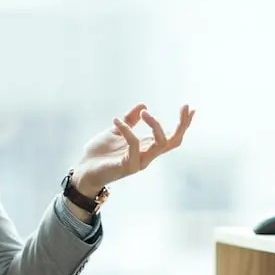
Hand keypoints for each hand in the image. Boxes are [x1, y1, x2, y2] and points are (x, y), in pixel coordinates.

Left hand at [71, 104, 194, 194]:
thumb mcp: (115, 131)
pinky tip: (115, 120)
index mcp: (146, 147)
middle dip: (182, 124)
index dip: (183, 124)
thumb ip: (129, 120)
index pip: (171, 137)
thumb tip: (143, 105)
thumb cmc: (100, 154)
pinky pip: (134, 145)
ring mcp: (139, 162)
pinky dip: (127, 130)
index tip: (190, 108)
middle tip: (184, 107)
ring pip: (161, 144)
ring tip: (145, 113)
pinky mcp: (128, 166)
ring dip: (156, 125)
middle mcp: (147, 155)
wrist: (83, 170)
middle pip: (173, 141)